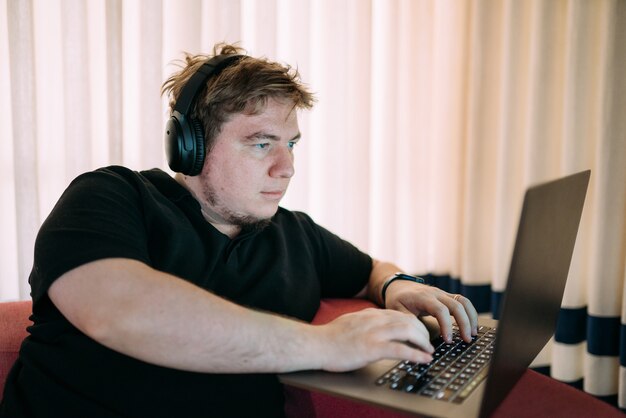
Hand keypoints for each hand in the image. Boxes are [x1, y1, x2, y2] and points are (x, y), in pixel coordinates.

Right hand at [313, 308, 433, 371]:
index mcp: (371, 314)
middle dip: (423, 332)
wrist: (316, 344)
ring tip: (429, 351)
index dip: (414, 323)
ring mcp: (375, 333)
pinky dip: (416, 355)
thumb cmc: (330, 337)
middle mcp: (376, 320)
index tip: (420, 332)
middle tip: (428, 344)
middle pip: (409, 320)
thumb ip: (365, 321)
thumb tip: (373, 324)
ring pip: (409, 331)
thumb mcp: (351, 321)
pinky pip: (401, 350)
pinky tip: (424, 360)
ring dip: (423, 342)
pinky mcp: (372, 348)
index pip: (400, 314)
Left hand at [384, 281, 478, 343]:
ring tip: (473, 333)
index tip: (448, 340)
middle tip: (467, 339)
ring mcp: (442, 294)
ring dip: (471, 317)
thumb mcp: (396, 310)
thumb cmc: (397, 299)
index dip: (446, 326)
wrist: (397, 285)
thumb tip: (419, 335)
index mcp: (423, 297)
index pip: (440, 310)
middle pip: (456, 305)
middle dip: (464, 323)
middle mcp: (436, 294)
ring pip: (463, 301)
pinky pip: (462, 302)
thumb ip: (407, 321)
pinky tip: (471, 325)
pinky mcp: (446, 296)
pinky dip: (469, 313)